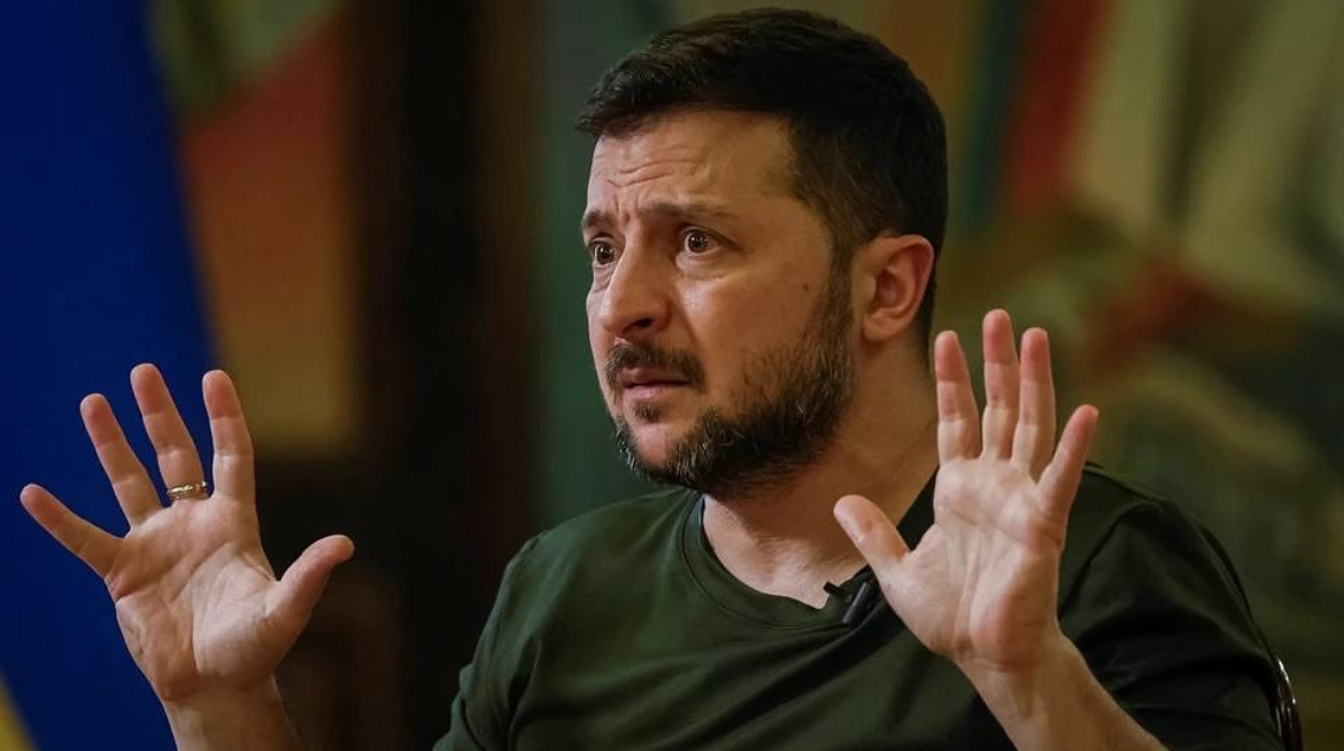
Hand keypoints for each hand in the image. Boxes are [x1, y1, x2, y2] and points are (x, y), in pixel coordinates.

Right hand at [19, 364, 352, 703]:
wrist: (214, 685)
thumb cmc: (255, 647)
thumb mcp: (285, 609)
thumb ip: (308, 575)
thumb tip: (344, 545)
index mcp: (234, 523)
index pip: (231, 456)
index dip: (224, 418)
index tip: (214, 377)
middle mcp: (194, 523)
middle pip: (175, 456)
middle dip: (159, 414)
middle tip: (142, 372)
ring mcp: (156, 544)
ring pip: (129, 482)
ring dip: (111, 444)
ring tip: (92, 402)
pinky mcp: (124, 573)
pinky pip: (85, 539)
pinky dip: (60, 520)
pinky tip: (32, 494)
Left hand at [835, 310, 1096, 676]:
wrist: (985, 656)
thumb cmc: (952, 616)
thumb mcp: (896, 571)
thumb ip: (873, 534)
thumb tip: (843, 502)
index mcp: (961, 490)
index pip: (958, 422)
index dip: (954, 382)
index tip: (948, 338)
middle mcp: (995, 485)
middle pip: (999, 409)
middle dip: (997, 364)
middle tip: (1000, 316)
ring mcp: (1021, 499)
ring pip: (1031, 427)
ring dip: (1034, 382)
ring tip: (1036, 336)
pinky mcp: (1044, 523)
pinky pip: (1061, 478)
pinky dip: (1076, 446)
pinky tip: (1087, 410)